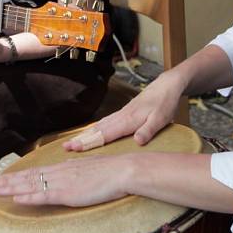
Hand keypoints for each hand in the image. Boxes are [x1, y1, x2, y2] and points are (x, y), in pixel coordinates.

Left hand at [0, 153, 136, 206]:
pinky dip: (27, 197)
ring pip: (30, 185)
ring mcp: (61, 182)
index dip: (19, 175)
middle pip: (28, 176)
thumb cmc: (111, 171)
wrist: (122, 171)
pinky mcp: (67, 193)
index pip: (36, 171)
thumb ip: (76, 169)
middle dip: (8, 181)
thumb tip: (68, 167)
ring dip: (11, 188)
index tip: (6, 178)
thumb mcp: (90, 167)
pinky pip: (42, 196)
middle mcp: (59, 172)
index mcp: (65, 166)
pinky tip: (16, 198)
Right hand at [64, 69, 186, 150]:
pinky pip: (105, 122)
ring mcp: (121, 113)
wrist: (167, 85)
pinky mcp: (124, 112)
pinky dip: (95, 128)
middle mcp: (121, 116)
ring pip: (100, 125)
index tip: (75, 147)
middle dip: (81, 138)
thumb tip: (137, 141)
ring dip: (86, 134)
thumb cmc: (165, 103)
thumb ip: (148, 130)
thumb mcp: (161, 119)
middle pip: (98, 130)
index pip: (105, 134)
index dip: (90, 142)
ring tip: (73, 141)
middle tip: (65, 147)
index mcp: (128, 120)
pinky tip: (91, 131)